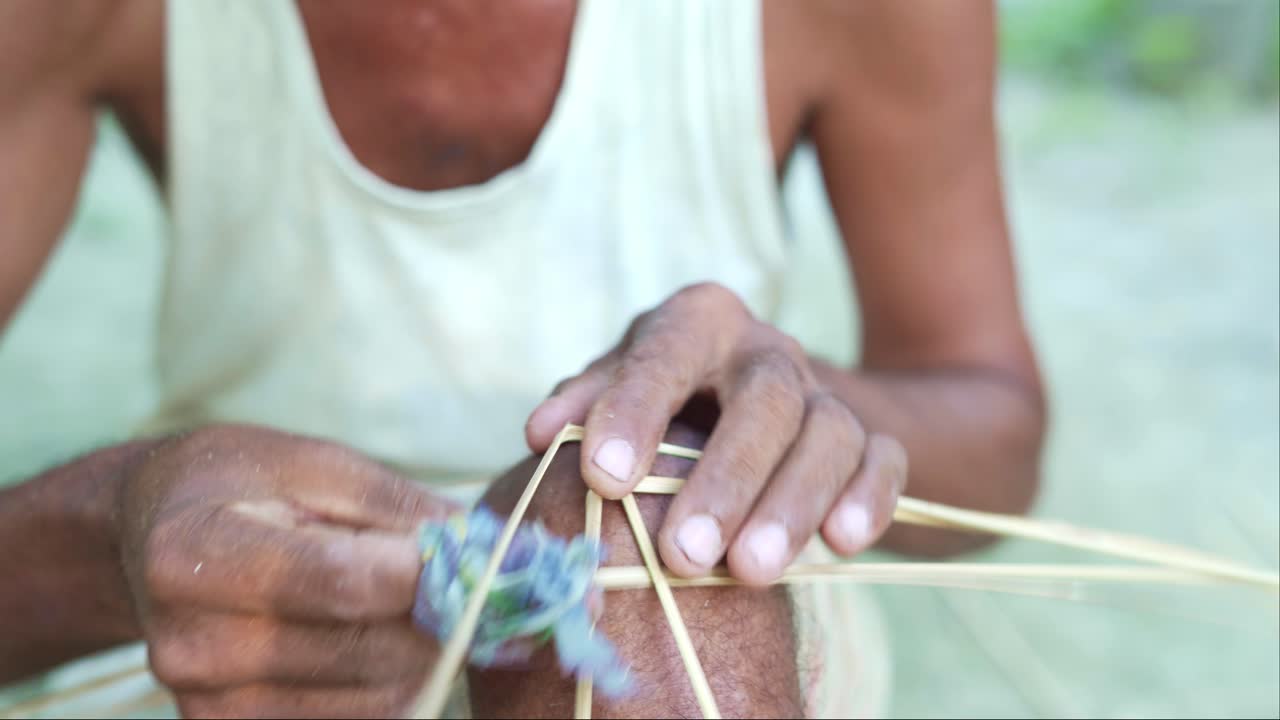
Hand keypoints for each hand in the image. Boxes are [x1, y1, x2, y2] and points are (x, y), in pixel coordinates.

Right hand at [116, 425, 458, 717]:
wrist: (148, 536)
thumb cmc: (238, 483)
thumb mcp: (314, 463)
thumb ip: (398, 507)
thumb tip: (485, 547)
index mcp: (195, 553)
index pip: (343, 581)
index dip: (425, 573)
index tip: (470, 552)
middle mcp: (193, 642)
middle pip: (368, 648)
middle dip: (437, 613)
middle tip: (460, 579)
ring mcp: (208, 702)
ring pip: (378, 697)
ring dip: (422, 653)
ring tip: (409, 603)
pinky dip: (390, 683)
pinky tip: (378, 638)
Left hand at [526, 283, 907, 585]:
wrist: (752, 400)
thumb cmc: (663, 401)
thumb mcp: (615, 387)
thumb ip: (582, 405)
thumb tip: (540, 435)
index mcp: (696, 322)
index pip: (665, 356)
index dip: (634, 412)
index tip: (603, 480)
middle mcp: (766, 348)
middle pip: (764, 398)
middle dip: (725, 479)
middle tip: (683, 556)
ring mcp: (825, 390)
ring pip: (828, 433)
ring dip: (791, 504)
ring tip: (749, 573)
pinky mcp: (871, 434)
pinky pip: (884, 459)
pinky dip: (867, 498)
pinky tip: (840, 545)